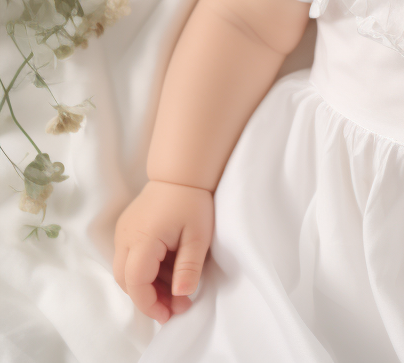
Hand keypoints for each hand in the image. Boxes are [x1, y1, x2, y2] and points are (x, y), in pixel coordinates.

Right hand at [113, 179, 213, 323]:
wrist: (181, 172)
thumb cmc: (192, 201)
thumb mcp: (198, 235)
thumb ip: (189, 266)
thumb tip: (181, 295)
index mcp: (142, 239)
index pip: (136, 283)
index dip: (150, 304)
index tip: (170, 314)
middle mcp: (125, 238)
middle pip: (127, 281)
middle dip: (150, 298)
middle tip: (176, 306)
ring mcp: (123, 233)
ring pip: (127, 272)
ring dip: (149, 285)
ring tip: (177, 291)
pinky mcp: (127, 229)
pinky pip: (131, 258)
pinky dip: (147, 271)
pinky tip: (169, 272)